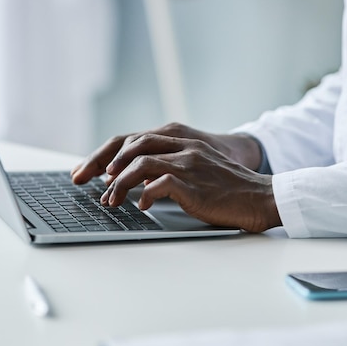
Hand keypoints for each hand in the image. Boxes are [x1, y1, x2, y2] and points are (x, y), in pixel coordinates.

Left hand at [71, 122, 262, 184]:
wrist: (261, 196)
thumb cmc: (226, 187)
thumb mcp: (196, 167)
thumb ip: (168, 165)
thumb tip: (135, 179)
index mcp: (180, 139)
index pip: (133, 138)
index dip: (106, 153)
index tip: (87, 169)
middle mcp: (182, 146)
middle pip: (131, 145)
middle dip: (102, 163)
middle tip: (85, 181)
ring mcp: (188, 162)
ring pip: (140, 164)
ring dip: (119, 184)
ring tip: (110, 200)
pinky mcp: (194, 183)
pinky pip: (159, 184)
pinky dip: (143, 196)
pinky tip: (140, 207)